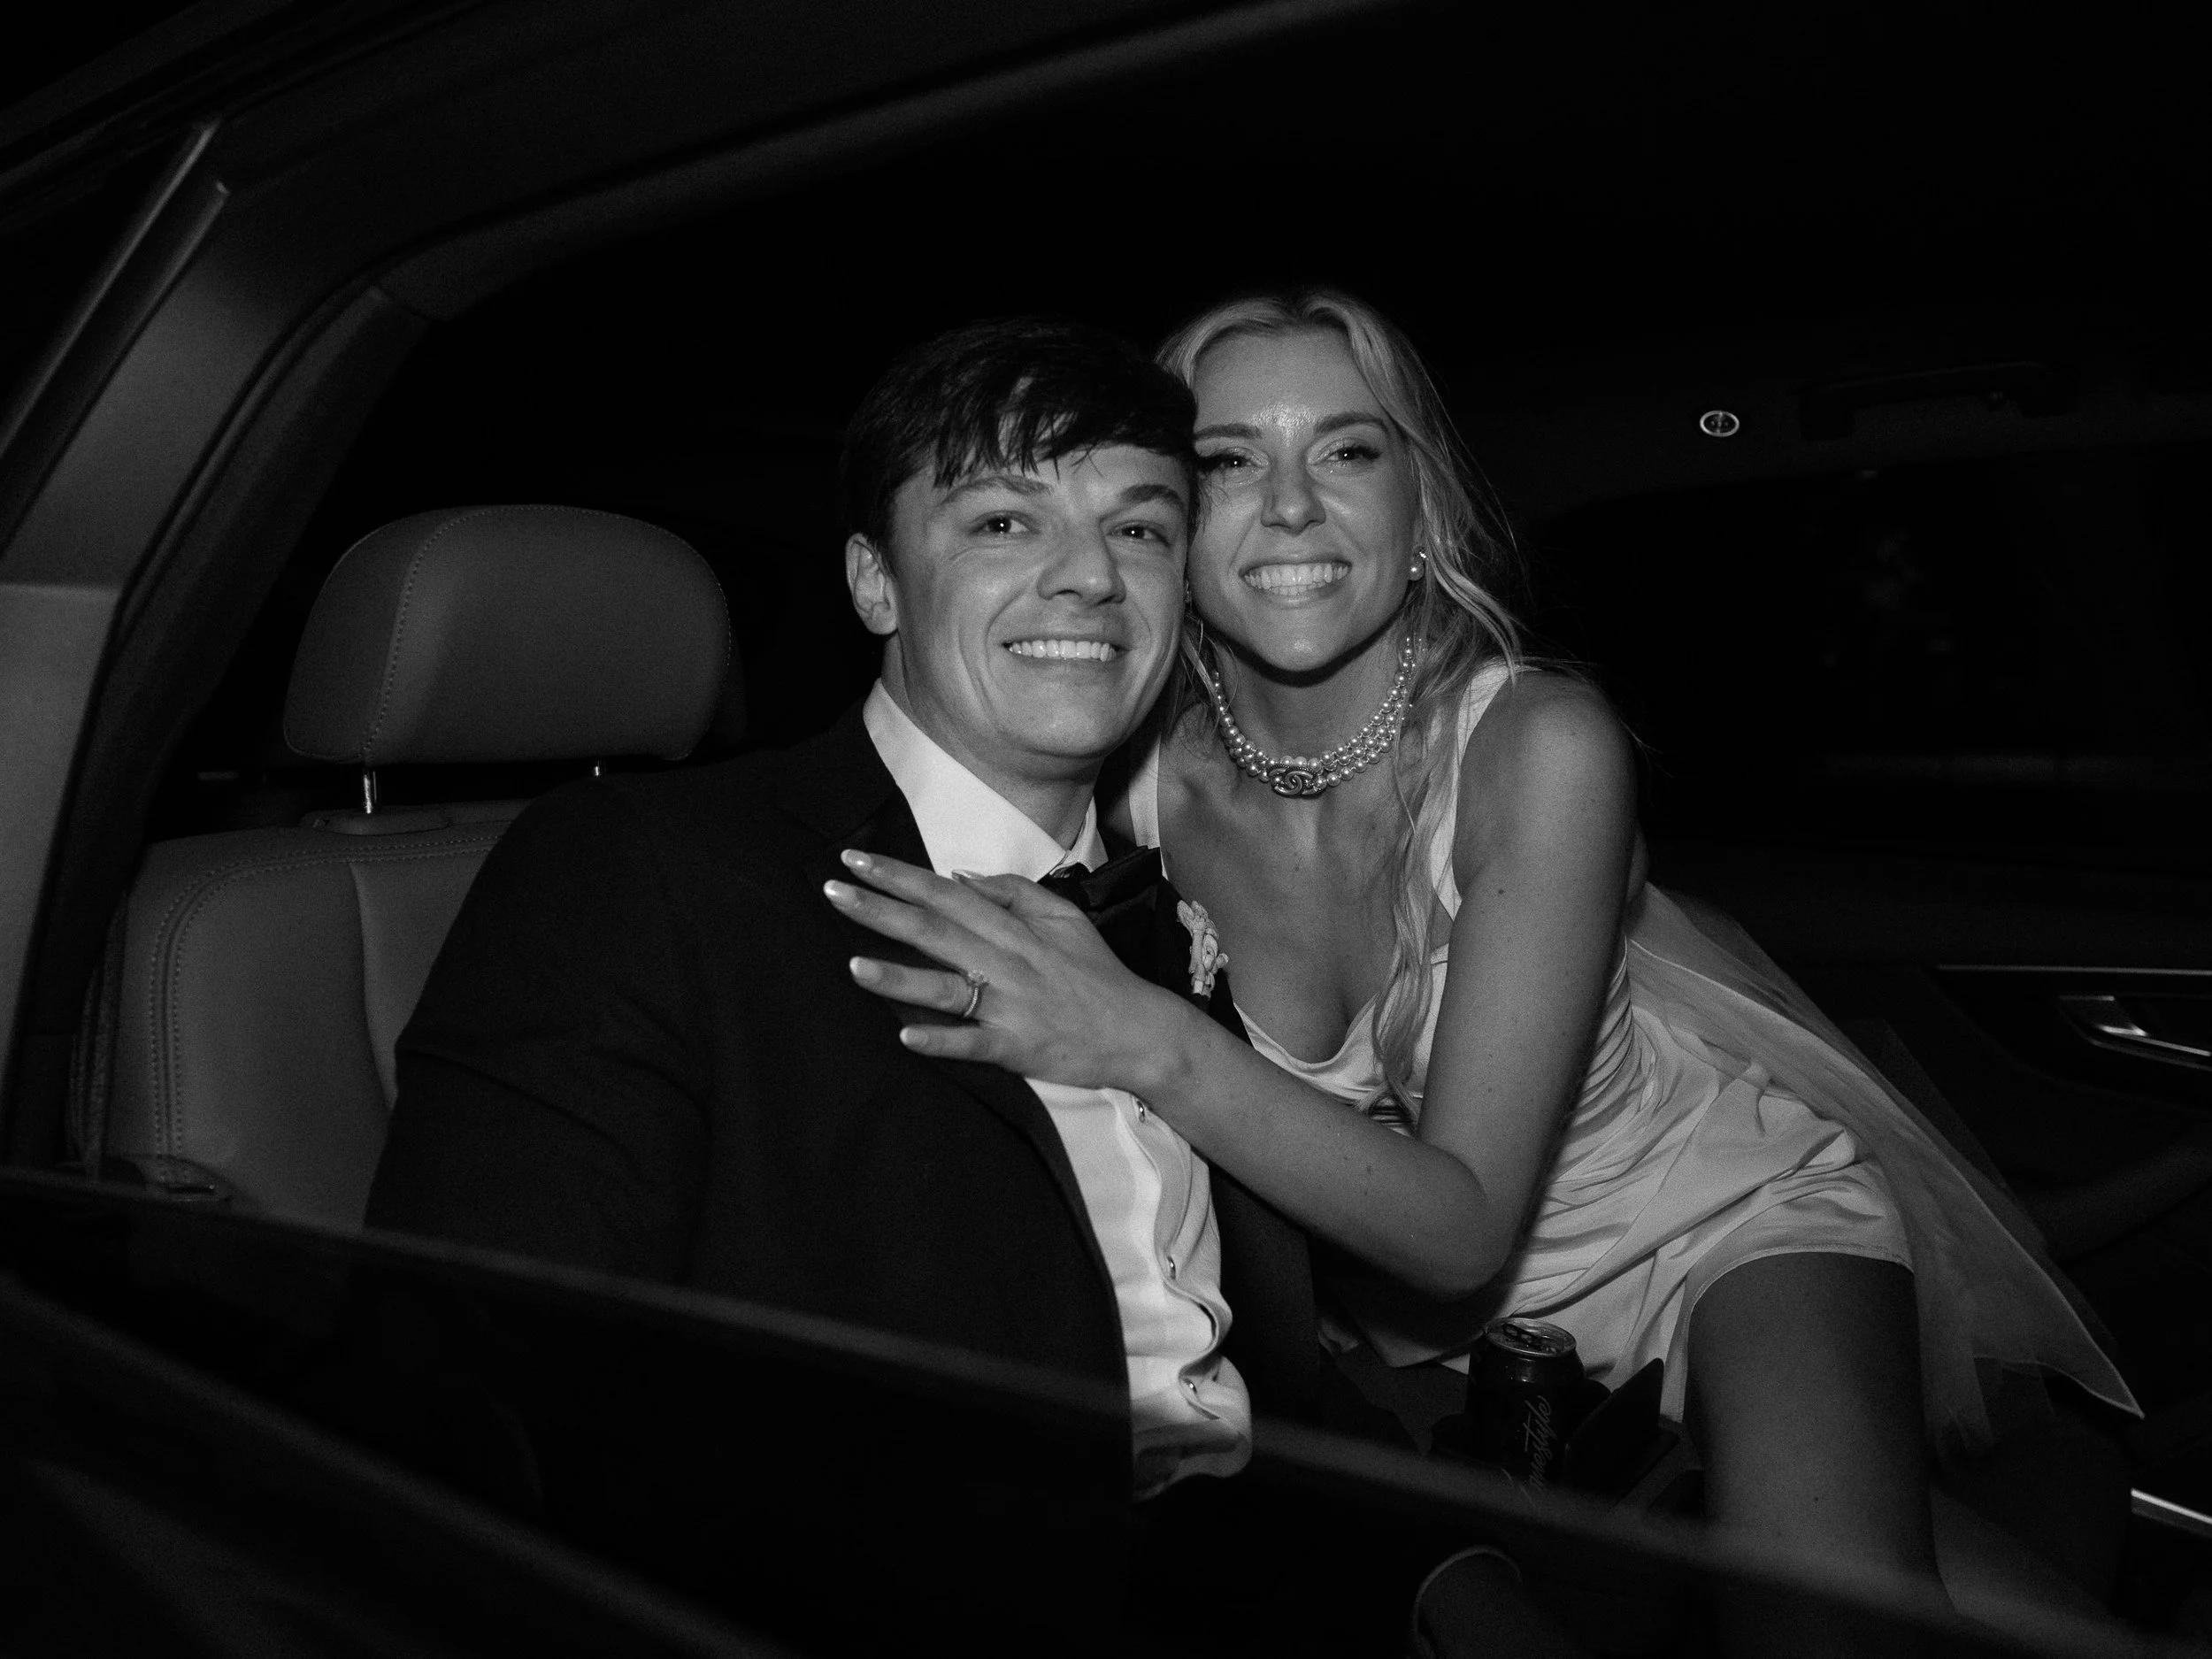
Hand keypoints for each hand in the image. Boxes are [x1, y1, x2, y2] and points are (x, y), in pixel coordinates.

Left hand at [824, 850, 1197, 1093]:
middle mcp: (1008, 962)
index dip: (901, 876)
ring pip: (949, 988)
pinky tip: (906, 1035)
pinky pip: (973, 1044)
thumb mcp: (1064, 917)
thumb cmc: (1097, 973)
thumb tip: (960, 876)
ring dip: (900, 977)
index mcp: (1015, 928)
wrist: (1139, 1030)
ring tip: (853, 965)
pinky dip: (942, 1041)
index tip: (856, 860)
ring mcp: (1011, 1007)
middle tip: (833, 891)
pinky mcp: (1017, 1048)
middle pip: (936, 931)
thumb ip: (1013, 891)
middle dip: (883, 910)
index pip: (947, 895)